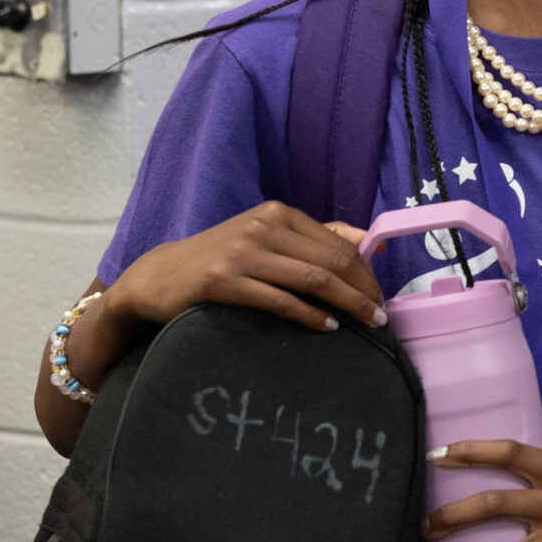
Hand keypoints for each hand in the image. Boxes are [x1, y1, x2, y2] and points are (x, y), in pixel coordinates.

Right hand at [106, 203, 386, 334]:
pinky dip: (310, 316)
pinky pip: (280, 301)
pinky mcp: (224, 281)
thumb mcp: (267, 237)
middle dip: (363, 291)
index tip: (381, 296)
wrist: (160, 275)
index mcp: (279, 213)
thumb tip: (372, 244)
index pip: (339, 243)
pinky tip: (328, 328)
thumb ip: (315, 238)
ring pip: (313, 280)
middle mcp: (264, 227)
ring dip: (348, 305)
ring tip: (368, 325)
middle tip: (381, 316)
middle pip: (332, 261)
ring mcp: (243, 253)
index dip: (367, 272)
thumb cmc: (223, 259)